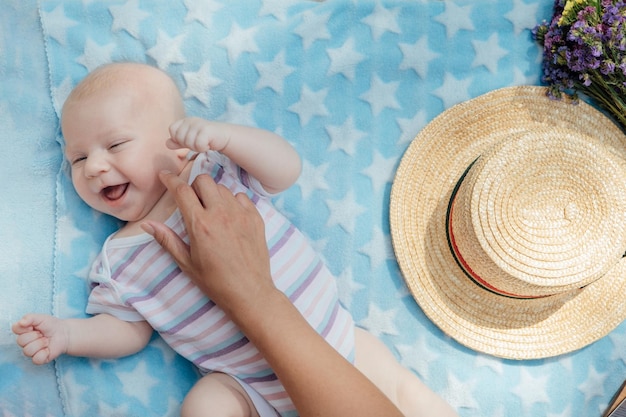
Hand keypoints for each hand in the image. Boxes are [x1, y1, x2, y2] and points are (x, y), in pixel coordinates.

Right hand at [12, 314, 68, 364]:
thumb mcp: (41, 318)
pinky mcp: (38, 359)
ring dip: (40, 344)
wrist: (64, 333)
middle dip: (35, 336)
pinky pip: (36, 359)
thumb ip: (29, 318)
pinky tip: (48, 349)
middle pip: (21, 341)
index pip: (15, 329)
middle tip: (42, 334)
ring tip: (46, 340)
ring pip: (27, 351)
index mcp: (23, 331)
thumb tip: (21, 322)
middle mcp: (24, 342)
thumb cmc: (51, 325)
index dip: (26, 327)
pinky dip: (44, 353)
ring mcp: (31, 351)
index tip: (33, 326)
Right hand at [141, 171, 272, 315]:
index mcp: (200, 225)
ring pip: (223, 188)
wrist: (250, 292)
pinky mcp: (255, 218)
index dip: (171, 180)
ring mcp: (241, 214)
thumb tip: (147, 224)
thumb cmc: (216, 282)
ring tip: (212, 213)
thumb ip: (167, 240)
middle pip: (204, 180)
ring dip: (213, 195)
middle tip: (193, 202)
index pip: (182, 190)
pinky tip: (230, 218)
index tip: (166, 176)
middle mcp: (221, 214)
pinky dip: (232, 202)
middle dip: (194, 186)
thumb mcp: (187, 263)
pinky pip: (241, 197)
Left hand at [168, 117, 230, 152]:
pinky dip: (203, 148)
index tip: (189, 139)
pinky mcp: (207, 130)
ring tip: (204, 142)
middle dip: (188, 145)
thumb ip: (177, 142)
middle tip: (198, 142)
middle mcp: (190, 120)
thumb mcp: (189, 140)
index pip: (172, 130)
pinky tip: (208, 144)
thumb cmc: (205, 138)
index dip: (178, 138)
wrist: (223, 136)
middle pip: (180, 138)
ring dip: (197, 147)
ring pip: (189, 143)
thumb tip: (167, 143)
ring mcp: (198, 124)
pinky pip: (198, 145)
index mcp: (184, 121)